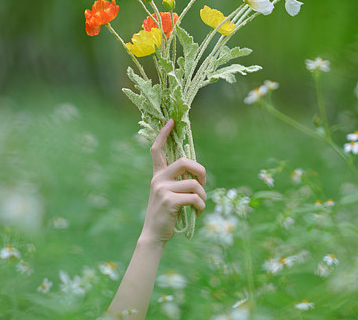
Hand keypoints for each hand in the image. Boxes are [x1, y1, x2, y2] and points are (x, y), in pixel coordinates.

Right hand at [140, 119, 206, 243]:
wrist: (154, 236)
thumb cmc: (166, 214)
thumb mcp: (168, 194)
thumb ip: (178, 181)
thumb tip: (197, 174)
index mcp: (158, 175)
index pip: (157, 149)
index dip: (164, 134)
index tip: (171, 121)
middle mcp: (158, 179)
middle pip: (184, 161)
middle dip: (201, 170)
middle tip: (203, 183)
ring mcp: (162, 190)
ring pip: (194, 184)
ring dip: (202, 196)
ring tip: (200, 205)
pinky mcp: (169, 201)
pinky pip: (194, 197)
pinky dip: (201, 206)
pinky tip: (198, 212)